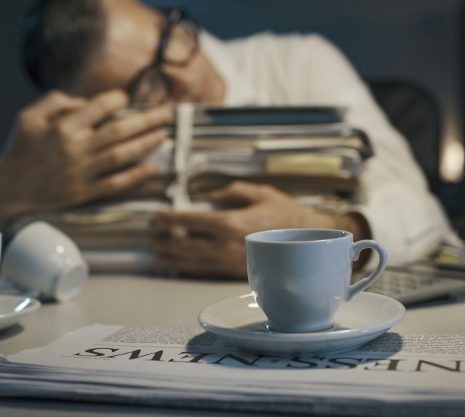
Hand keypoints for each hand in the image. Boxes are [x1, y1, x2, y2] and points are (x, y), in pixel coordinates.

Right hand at [0, 89, 173, 226]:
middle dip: (147, 119)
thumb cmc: (20, 149)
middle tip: (169, 112)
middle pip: (119, 130)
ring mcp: (82, 172)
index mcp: (62, 127)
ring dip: (147, 144)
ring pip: (122, 155)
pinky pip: (116, 183)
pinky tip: (152, 168)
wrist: (8, 189)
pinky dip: (136, 176)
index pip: (99, 107)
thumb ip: (55, 101)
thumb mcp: (28, 117)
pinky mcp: (85, 192)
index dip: (118, 100)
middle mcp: (75, 148)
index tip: (127, 99)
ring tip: (165, 135)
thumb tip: (84, 99)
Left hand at [152, 181, 363, 278]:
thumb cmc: (286, 212)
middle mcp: (230, 246)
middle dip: (167, 241)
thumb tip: (210, 197)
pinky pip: (209, 272)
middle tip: (152, 236)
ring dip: (174, 259)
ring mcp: (234, 263)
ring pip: (195, 263)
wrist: (313, 241)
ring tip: (158, 254)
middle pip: (188, 246)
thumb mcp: (261, 192)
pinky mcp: (239, 274)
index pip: (193, 221)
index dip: (171, 219)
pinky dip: (190, 269)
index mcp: (233, 223)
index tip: (156, 216)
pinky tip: (179, 266)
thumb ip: (233, 191)